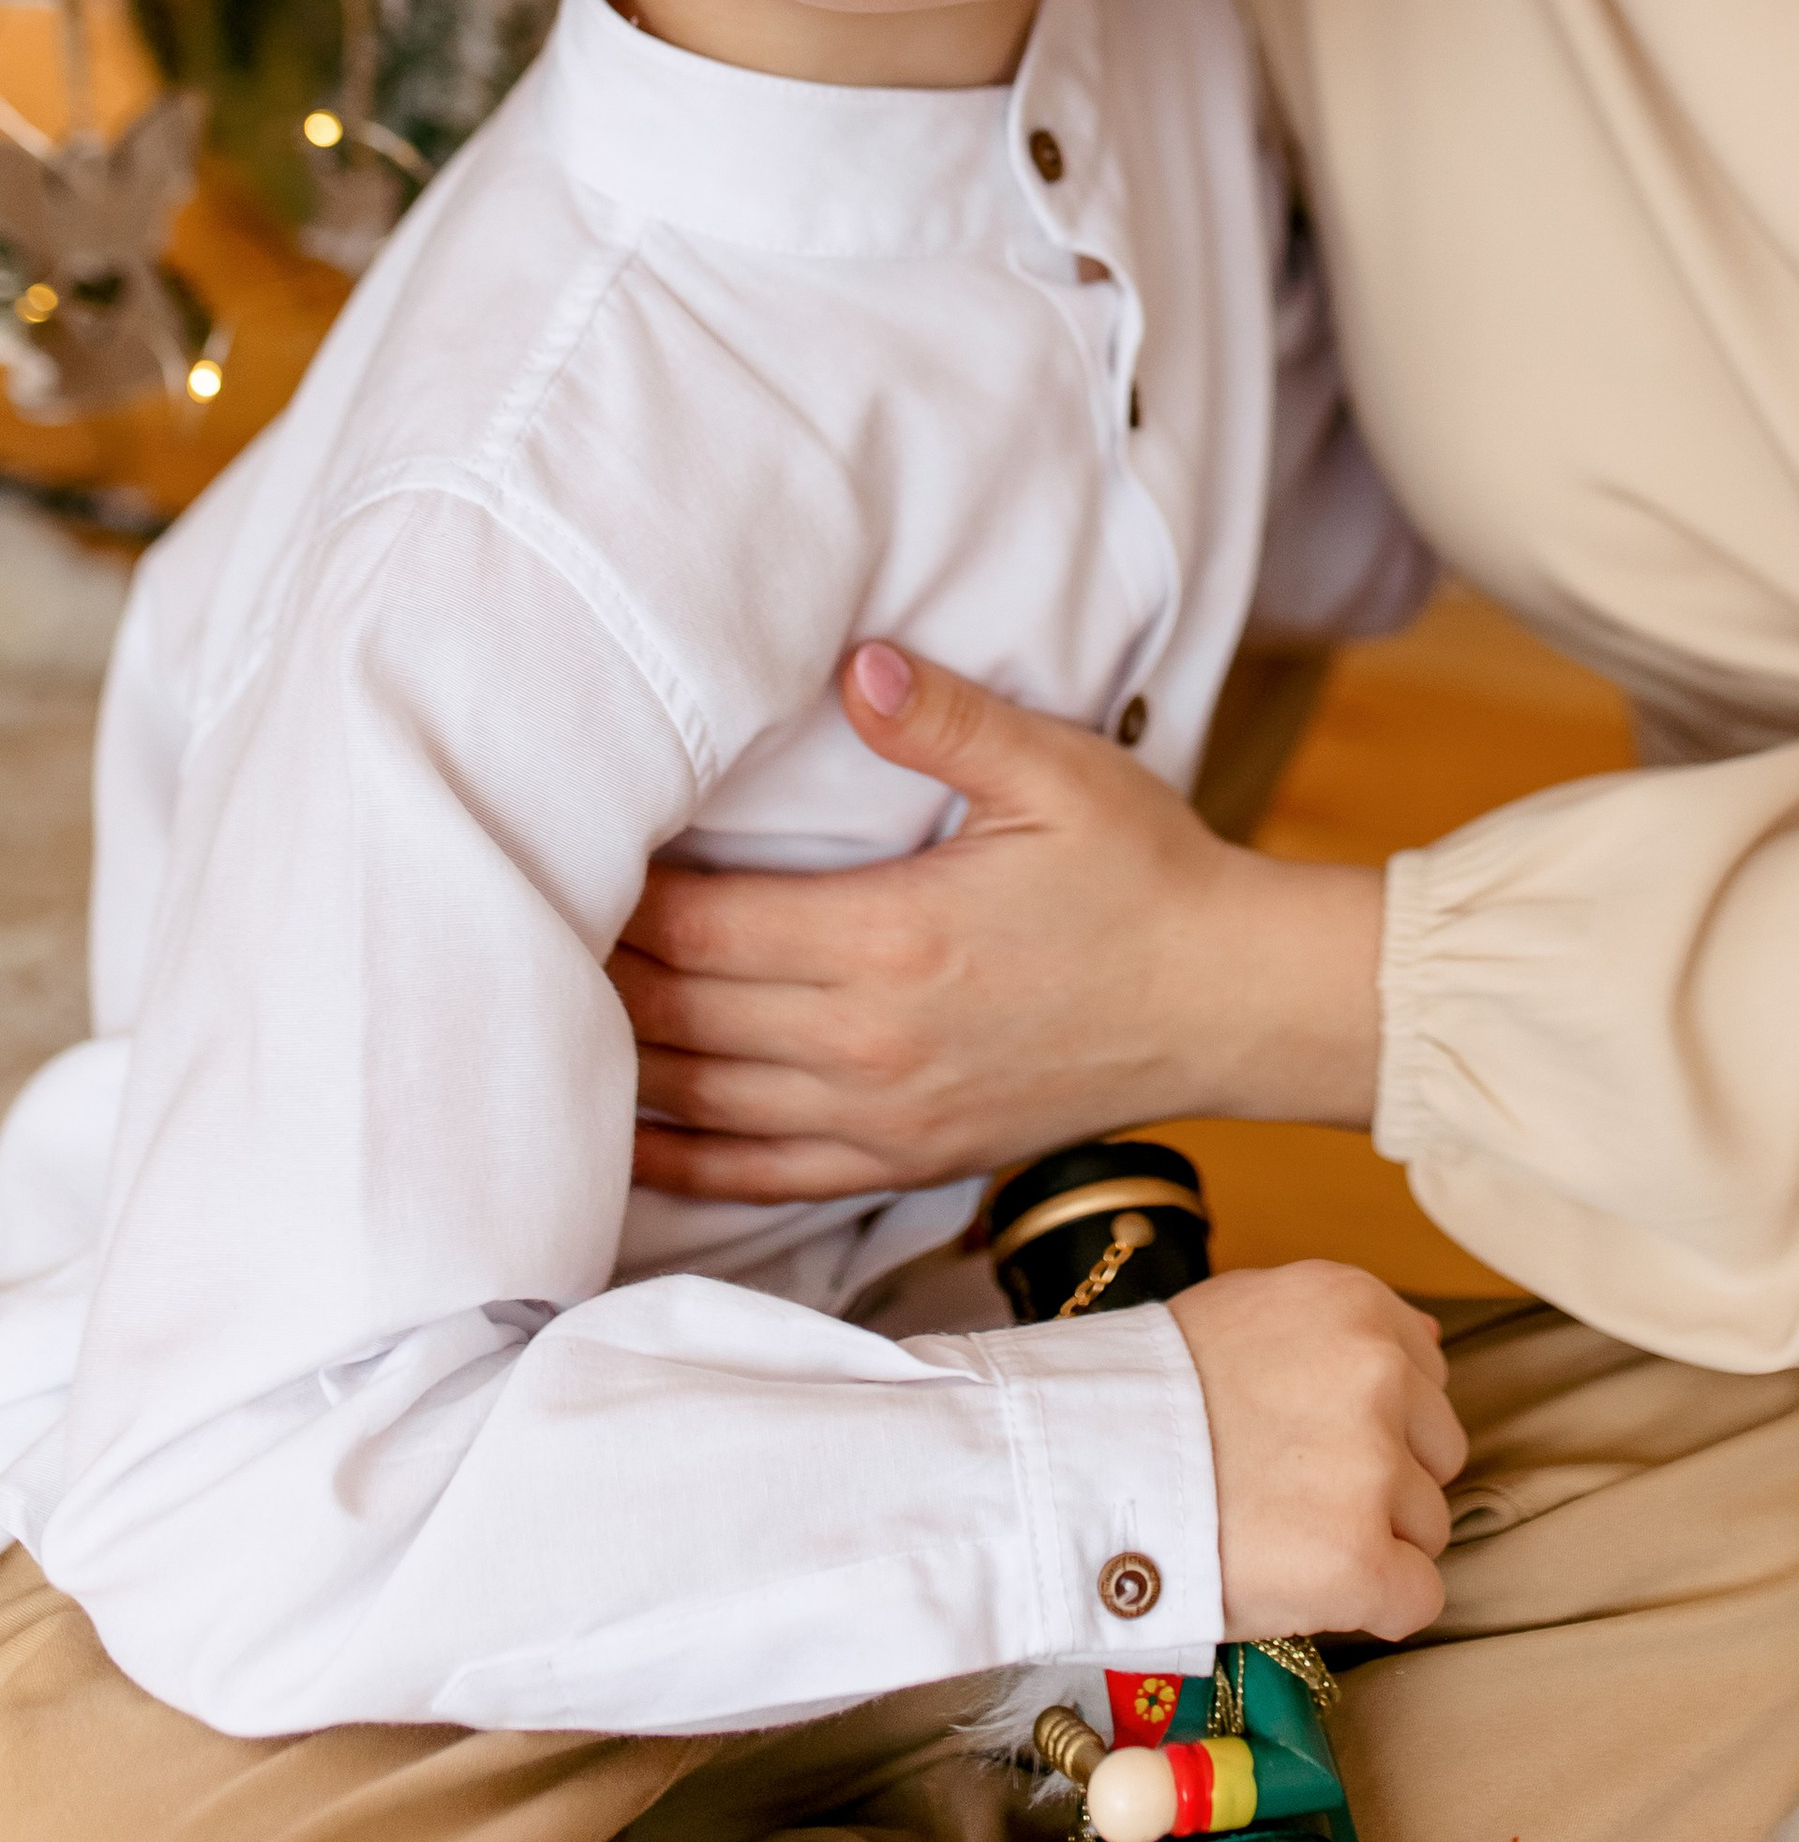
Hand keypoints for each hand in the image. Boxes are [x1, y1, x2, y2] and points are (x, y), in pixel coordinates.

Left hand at [612, 643, 1385, 1200]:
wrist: (1228, 999)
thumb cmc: (1144, 872)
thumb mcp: (1057, 771)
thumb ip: (947, 721)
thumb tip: (857, 667)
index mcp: (894, 939)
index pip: (705, 927)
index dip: (623, 897)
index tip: (567, 852)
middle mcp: (872, 1042)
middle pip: (682, 1014)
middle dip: (598, 972)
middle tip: (526, 927)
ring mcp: (884, 1116)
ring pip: (704, 1098)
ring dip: (618, 1060)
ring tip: (543, 1018)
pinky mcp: (904, 1161)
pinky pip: (760, 1174)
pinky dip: (678, 1159)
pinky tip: (622, 1137)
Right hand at [1173, 1265, 1463, 1642]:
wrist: (1076, 1469)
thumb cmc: (1151, 1394)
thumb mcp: (1247, 1310)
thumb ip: (1341, 1326)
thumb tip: (1433, 1341)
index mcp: (1356, 1304)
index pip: (1426, 1377)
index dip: (1371, 1422)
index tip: (1307, 1443)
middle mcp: (1380, 1373)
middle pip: (1436, 1454)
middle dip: (1382, 1482)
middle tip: (1292, 1494)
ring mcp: (1374, 1468)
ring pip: (1428, 1528)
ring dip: (1370, 1542)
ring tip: (1281, 1536)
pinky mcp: (1360, 1559)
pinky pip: (1417, 1598)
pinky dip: (1373, 1607)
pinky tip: (1307, 1590)